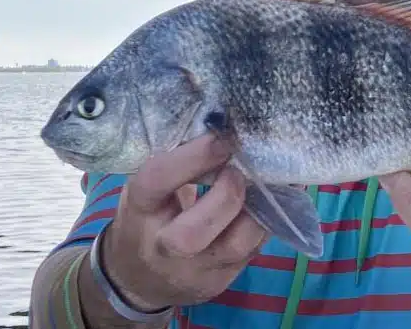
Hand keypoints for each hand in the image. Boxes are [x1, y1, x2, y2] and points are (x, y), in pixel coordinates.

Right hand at [100, 134, 268, 310]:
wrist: (138, 279)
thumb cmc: (147, 217)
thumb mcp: (147, 188)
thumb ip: (176, 163)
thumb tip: (221, 127)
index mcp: (139, 211)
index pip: (158, 182)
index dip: (193, 157)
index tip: (222, 138)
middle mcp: (161, 248)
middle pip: (193, 233)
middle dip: (228, 193)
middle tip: (241, 168)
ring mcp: (193, 272)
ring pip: (236, 246)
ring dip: (258, 208)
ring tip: (264, 183)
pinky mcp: (220, 282)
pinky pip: (254, 250)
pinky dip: (267, 221)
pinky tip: (272, 200)